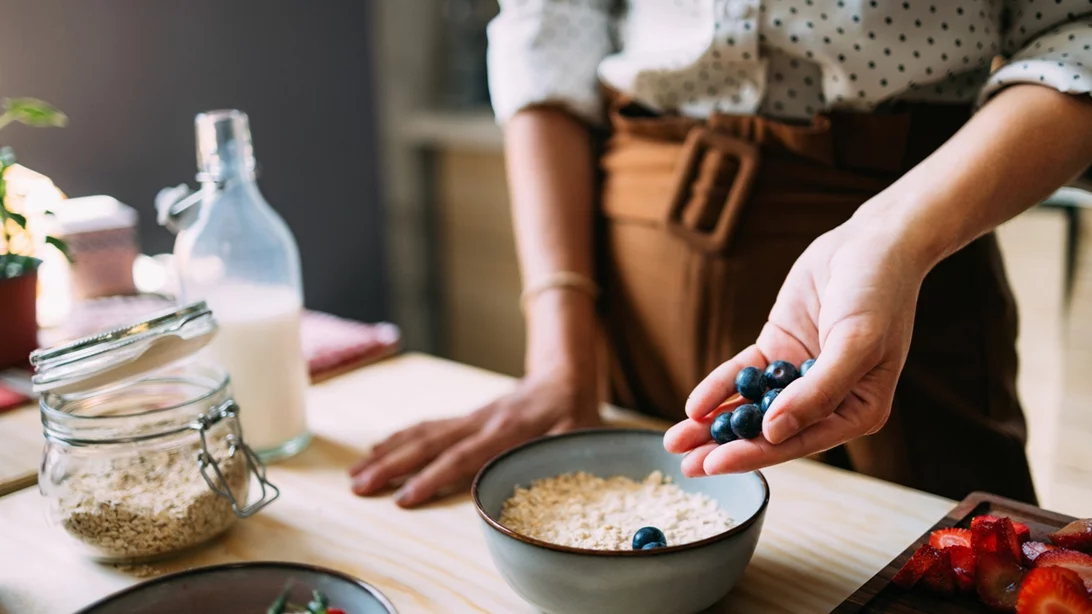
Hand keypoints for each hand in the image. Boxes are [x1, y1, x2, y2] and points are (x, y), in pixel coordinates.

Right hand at [349, 371, 599, 506]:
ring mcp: (470, 418)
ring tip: (356, 474)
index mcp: (507, 433)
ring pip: (421, 434)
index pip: (463, 458)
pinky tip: (378, 450)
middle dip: (391, 467)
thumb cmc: (574, 416)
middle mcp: (481, 423)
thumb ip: (556, 458)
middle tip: (358, 487)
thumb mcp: (576, 439)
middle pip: (429, 444)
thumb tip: (540, 481)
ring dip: (387, 453)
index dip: (432, 479)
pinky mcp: (466, 418)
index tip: (403, 499)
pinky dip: (399, 438)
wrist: (564, 378)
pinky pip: (427, 427)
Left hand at [663, 217, 929, 475]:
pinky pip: (744, 374)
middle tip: (685, 465)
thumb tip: (774, 431)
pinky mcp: (778, 349)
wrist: (874, 242)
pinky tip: (694, 405)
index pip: (798, 441)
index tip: (715, 465)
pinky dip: (719, 388)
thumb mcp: (856, 343)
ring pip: (751, 406)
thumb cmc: (879, 294)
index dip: (755, 454)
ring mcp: (798, 375)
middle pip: (769, 430)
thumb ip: (818, 391)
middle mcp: (827, 399)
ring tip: (676, 442)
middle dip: (726, 447)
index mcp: (858, 410)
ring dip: (715, 425)